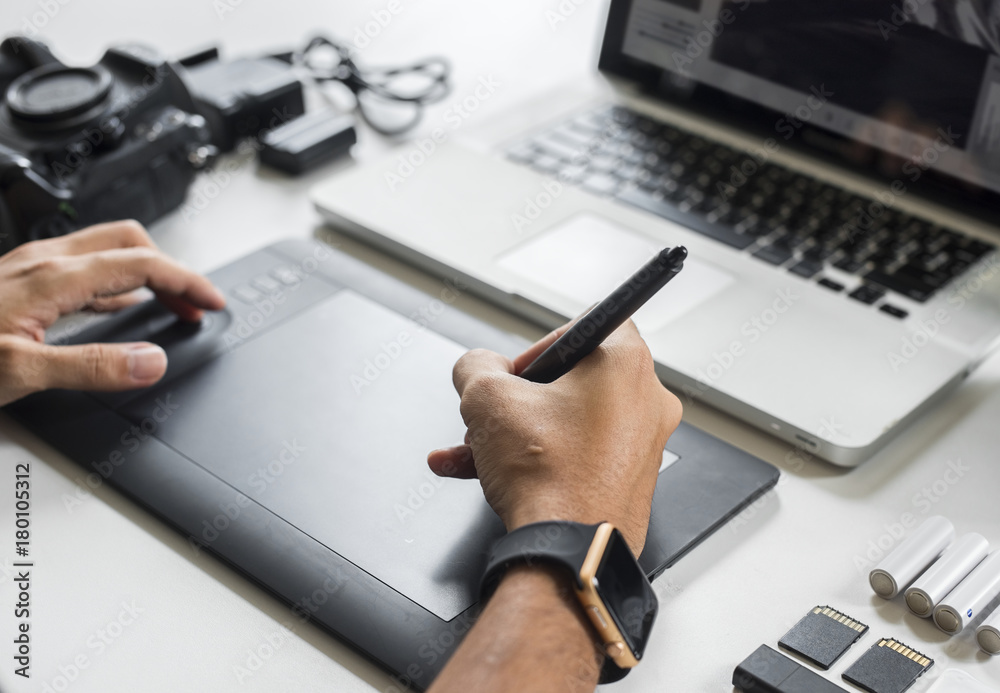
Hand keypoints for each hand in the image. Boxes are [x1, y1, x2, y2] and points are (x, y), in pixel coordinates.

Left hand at [0, 220, 225, 406]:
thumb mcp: (19, 371)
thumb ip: (91, 367)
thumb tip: (152, 361)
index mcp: (53, 278)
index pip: (142, 265)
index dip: (187, 282)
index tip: (213, 301)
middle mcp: (43, 261)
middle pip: (130, 243)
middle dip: (172, 270)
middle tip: (195, 303)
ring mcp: (28, 266)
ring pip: (106, 249)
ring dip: (147, 272)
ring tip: (168, 303)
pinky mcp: (17, 278)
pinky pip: (81, 265)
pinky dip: (117, 280)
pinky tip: (117, 304)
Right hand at [428, 320, 681, 554]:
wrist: (570, 552)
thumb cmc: (549, 477)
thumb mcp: (487, 398)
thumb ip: (474, 365)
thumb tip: (476, 367)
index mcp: (625, 363)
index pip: (586, 324)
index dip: (540, 344)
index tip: (516, 371)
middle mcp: (646, 400)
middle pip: (571, 379)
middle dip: (519, 397)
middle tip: (493, 414)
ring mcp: (642, 444)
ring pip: (566, 422)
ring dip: (516, 432)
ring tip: (473, 449)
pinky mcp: (629, 480)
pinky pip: (577, 454)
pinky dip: (537, 458)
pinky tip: (486, 472)